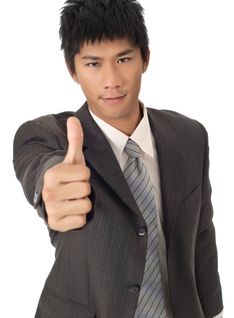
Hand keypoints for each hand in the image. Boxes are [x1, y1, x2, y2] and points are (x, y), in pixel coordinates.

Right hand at [42, 117, 91, 231]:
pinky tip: (71, 211)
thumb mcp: (72, 159)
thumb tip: (73, 119)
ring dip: (83, 203)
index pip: (85, 174)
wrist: (54, 198)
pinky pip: (81, 220)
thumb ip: (75, 139)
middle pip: (85, 189)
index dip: (84, 175)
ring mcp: (51, 209)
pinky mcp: (56, 224)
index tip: (75, 177)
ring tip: (73, 199)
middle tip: (74, 189)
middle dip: (84, 189)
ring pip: (85, 205)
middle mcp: (48, 192)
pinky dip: (79, 217)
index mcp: (52, 174)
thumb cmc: (67, 176)